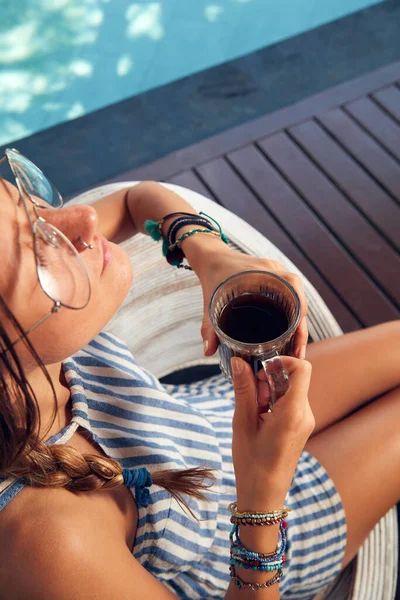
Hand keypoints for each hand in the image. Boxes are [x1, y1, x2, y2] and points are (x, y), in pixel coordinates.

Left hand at [197, 251, 308, 358]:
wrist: (212, 257)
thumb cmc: (213, 275)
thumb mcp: (210, 301)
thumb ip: (209, 327)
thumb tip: (208, 351)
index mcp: (266, 273)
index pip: (294, 294)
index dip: (299, 319)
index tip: (297, 342)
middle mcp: (277, 273)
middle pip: (299, 302)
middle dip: (301, 329)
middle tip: (297, 354)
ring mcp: (278, 276)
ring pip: (297, 302)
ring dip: (298, 324)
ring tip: (295, 350)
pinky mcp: (276, 281)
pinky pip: (290, 299)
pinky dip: (291, 316)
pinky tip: (288, 335)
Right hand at [231, 356, 314, 508]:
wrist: (264, 495)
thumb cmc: (252, 463)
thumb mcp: (242, 423)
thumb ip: (243, 389)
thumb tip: (240, 361)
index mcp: (293, 412)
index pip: (303, 369)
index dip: (283, 360)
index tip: (261, 367)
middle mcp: (305, 414)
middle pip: (294, 377)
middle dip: (270, 378)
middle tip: (252, 395)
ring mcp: (305, 420)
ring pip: (291, 389)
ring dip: (270, 390)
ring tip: (254, 410)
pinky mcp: (300, 425)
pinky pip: (290, 402)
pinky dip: (273, 401)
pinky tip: (259, 416)